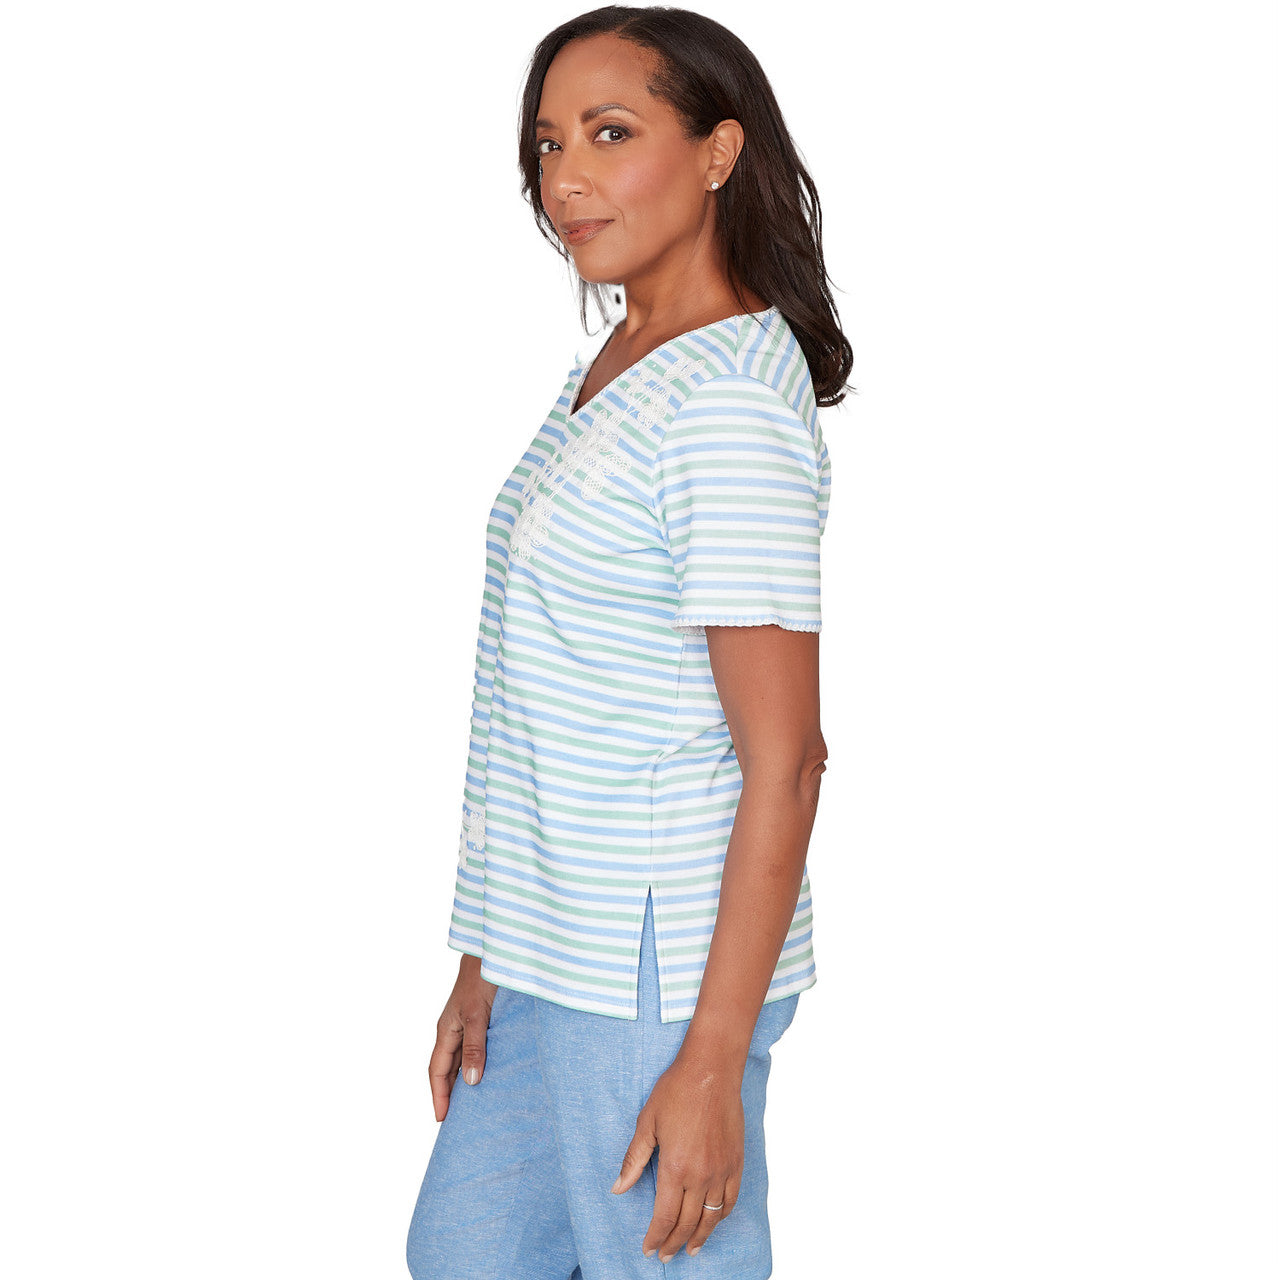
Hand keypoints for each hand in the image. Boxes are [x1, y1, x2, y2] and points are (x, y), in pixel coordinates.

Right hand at [428, 954, 498, 1122]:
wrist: (493, 952)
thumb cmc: (481, 979)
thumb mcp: (477, 1015)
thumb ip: (475, 1047)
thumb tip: (471, 1082)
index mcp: (446, 1030)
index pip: (437, 1071)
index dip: (439, 1095)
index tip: (442, 1120)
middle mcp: (454, 1030)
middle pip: (449, 1069)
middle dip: (451, 1093)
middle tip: (459, 1120)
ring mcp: (468, 1025)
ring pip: (463, 1060)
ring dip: (466, 1080)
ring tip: (476, 1103)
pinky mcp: (483, 1019)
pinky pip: (477, 1049)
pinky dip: (480, 1064)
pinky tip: (492, 1073)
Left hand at [611, 1049, 745, 1263]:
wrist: (711, 1070)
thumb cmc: (676, 1090)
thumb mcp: (647, 1122)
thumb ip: (634, 1160)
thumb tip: (618, 1188)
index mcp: (675, 1167)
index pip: (664, 1217)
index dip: (655, 1237)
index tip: (648, 1248)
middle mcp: (700, 1175)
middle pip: (687, 1223)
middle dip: (673, 1243)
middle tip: (664, 1255)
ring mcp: (721, 1170)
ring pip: (710, 1217)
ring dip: (699, 1237)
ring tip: (690, 1250)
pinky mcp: (736, 1162)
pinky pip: (730, 1200)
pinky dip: (720, 1217)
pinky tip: (712, 1222)